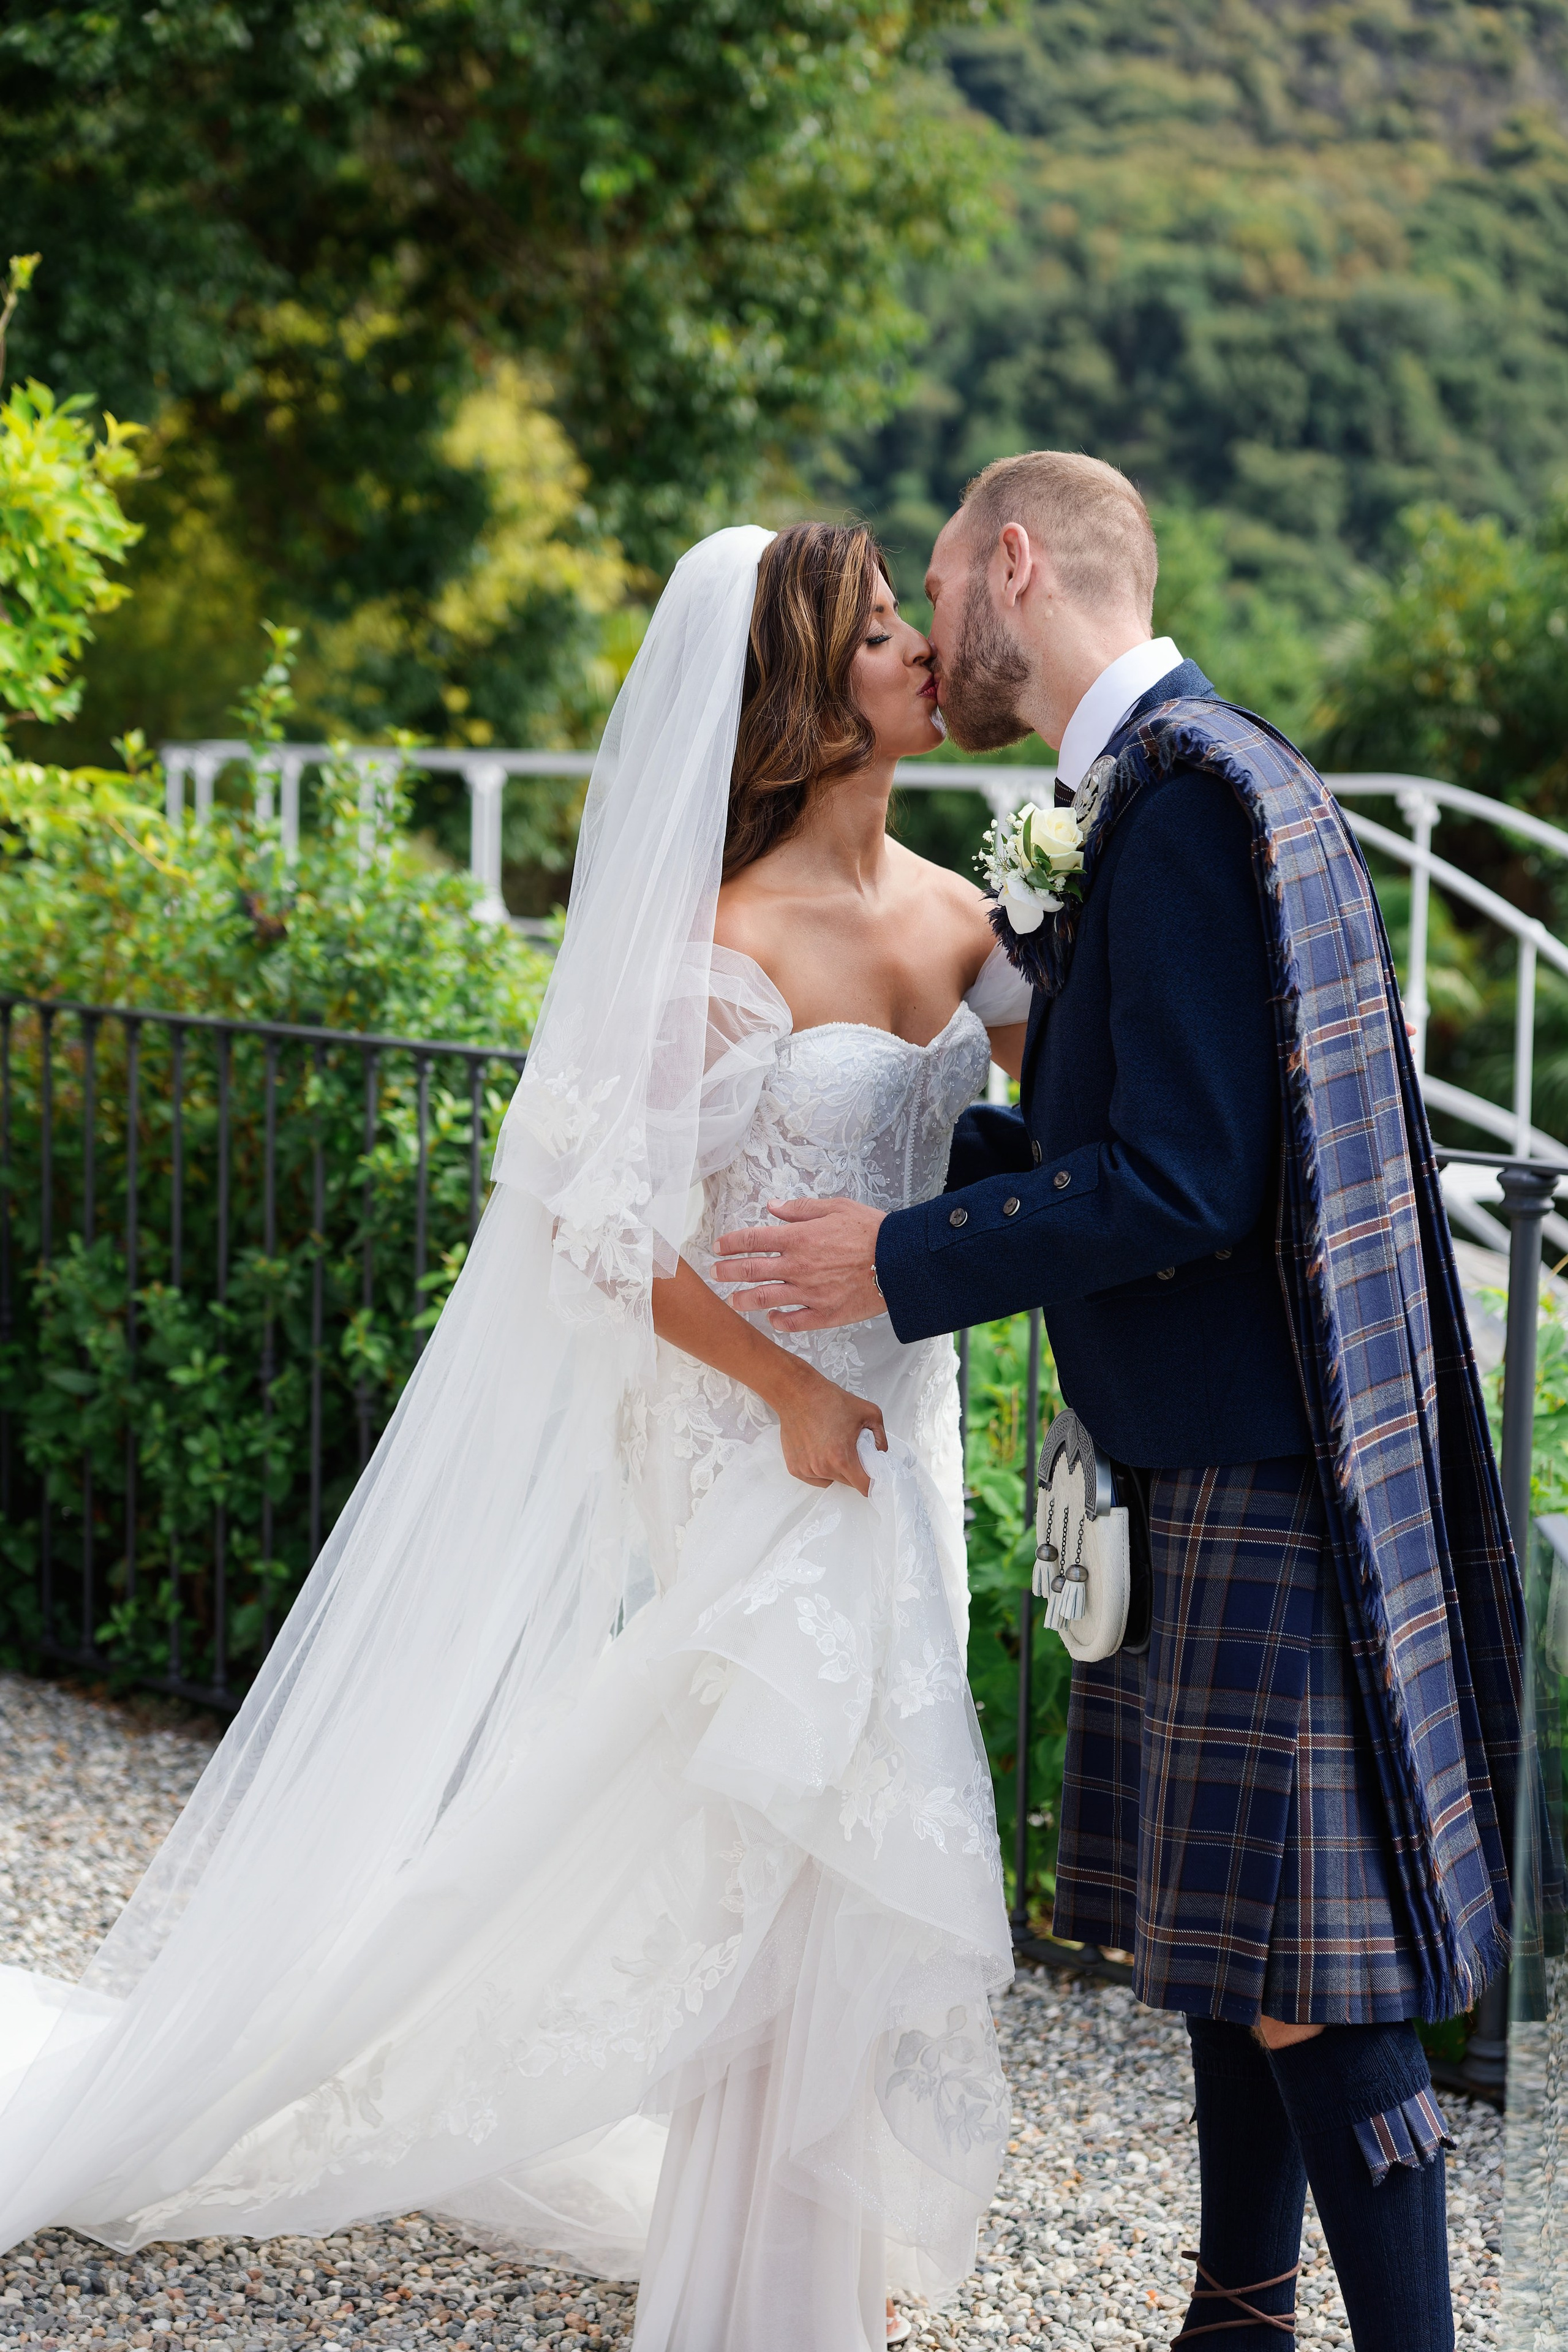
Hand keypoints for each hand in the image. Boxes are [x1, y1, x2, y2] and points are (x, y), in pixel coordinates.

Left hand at [714, 1197, 886, 1330]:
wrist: (900, 1262)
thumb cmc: (871, 1230)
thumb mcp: (836, 1207)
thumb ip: (800, 1209)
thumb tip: (772, 1206)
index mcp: (798, 1238)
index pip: (752, 1240)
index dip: (730, 1243)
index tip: (718, 1247)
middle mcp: (797, 1267)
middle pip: (750, 1270)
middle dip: (727, 1272)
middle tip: (715, 1273)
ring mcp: (808, 1293)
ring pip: (764, 1299)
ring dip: (743, 1300)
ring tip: (733, 1301)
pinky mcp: (824, 1314)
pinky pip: (793, 1322)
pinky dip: (778, 1321)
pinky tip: (772, 1318)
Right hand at [773, 1363, 887, 1493]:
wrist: (797, 1393)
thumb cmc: (829, 1400)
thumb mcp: (869, 1412)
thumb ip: (881, 1437)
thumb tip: (880, 1453)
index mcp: (842, 1457)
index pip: (864, 1487)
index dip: (873, 1484)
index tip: (875, 1478)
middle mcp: (822, 1468)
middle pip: (848, 1483)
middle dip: (854, 1471)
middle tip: (852, 1451)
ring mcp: (807, 1470)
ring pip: (831, 1480)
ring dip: (836, 1470)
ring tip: (832, 1446)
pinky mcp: (795, 1468)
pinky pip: (814, 1478)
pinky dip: (819, 1468)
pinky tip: (818, 1450)